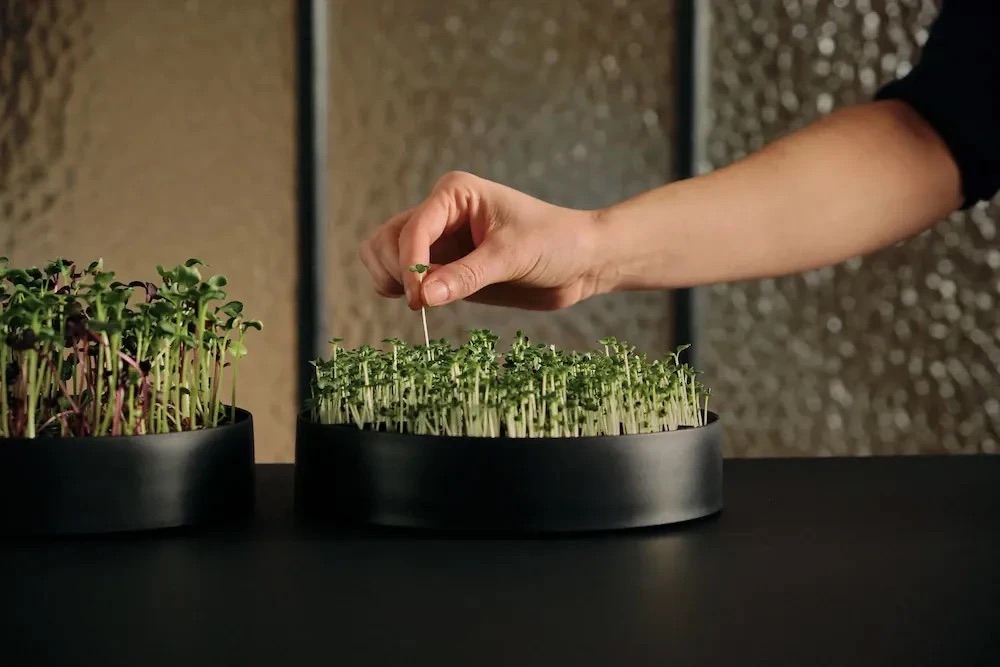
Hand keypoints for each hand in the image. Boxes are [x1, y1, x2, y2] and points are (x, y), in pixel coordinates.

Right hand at [359, 171, 604, 310]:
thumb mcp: (512, 257)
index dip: (409, 265)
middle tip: (422, 302)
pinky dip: (403, 290)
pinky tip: (427, 301)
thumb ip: (467, 276)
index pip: (413, 228)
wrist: (581, 261)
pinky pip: (405, 276)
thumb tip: (423, 296)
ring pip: (387, 255)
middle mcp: (440, 213)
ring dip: (393, 280)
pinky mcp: (445, 266)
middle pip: (387, 239)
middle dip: (395, 271)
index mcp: (455, 194)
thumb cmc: (556, 242)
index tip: (420, 298)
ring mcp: (440, 240)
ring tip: (423, 301)